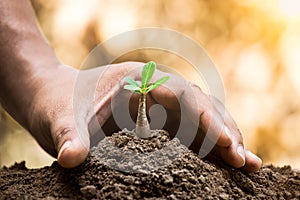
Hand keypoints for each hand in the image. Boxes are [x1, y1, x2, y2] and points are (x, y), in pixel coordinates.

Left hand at [28, 62, 261, 171]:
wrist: (55, 98)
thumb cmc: (58, 103)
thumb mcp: (60, 118)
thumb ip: (69, 135)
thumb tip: (70, 158)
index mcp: (137, 80)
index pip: (181, 94)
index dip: (204, 117)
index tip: (224, 142)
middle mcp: (154, 91)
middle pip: (199, 106)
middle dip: (222, 130)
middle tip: (243, 161)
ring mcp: (158, 107)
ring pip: (201, 118)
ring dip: (224, 139)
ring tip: (247, 165)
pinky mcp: (157, 123)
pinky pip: (190, 132)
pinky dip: (210, 146)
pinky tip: (227, 163)